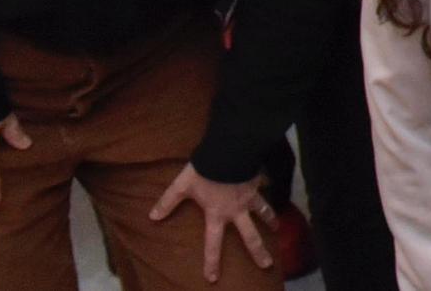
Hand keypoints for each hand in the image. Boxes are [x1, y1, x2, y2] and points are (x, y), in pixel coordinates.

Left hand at [146, 166, 272, 281]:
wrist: (229, 151)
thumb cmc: (205, 171)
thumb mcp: (182, 186)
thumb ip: (168, 201)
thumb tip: (152, 217)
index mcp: (217, 215)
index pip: (213, 243)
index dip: (212, 262)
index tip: (213, 278)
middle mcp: (236, 211)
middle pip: (249, 236)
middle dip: (258, 251)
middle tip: (266, 264)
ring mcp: (249, 198)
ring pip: (263, 213)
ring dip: (270, 221)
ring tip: (278, 228)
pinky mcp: (257, 182)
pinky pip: (265, 189)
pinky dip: (270, 190)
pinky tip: (274, 188)